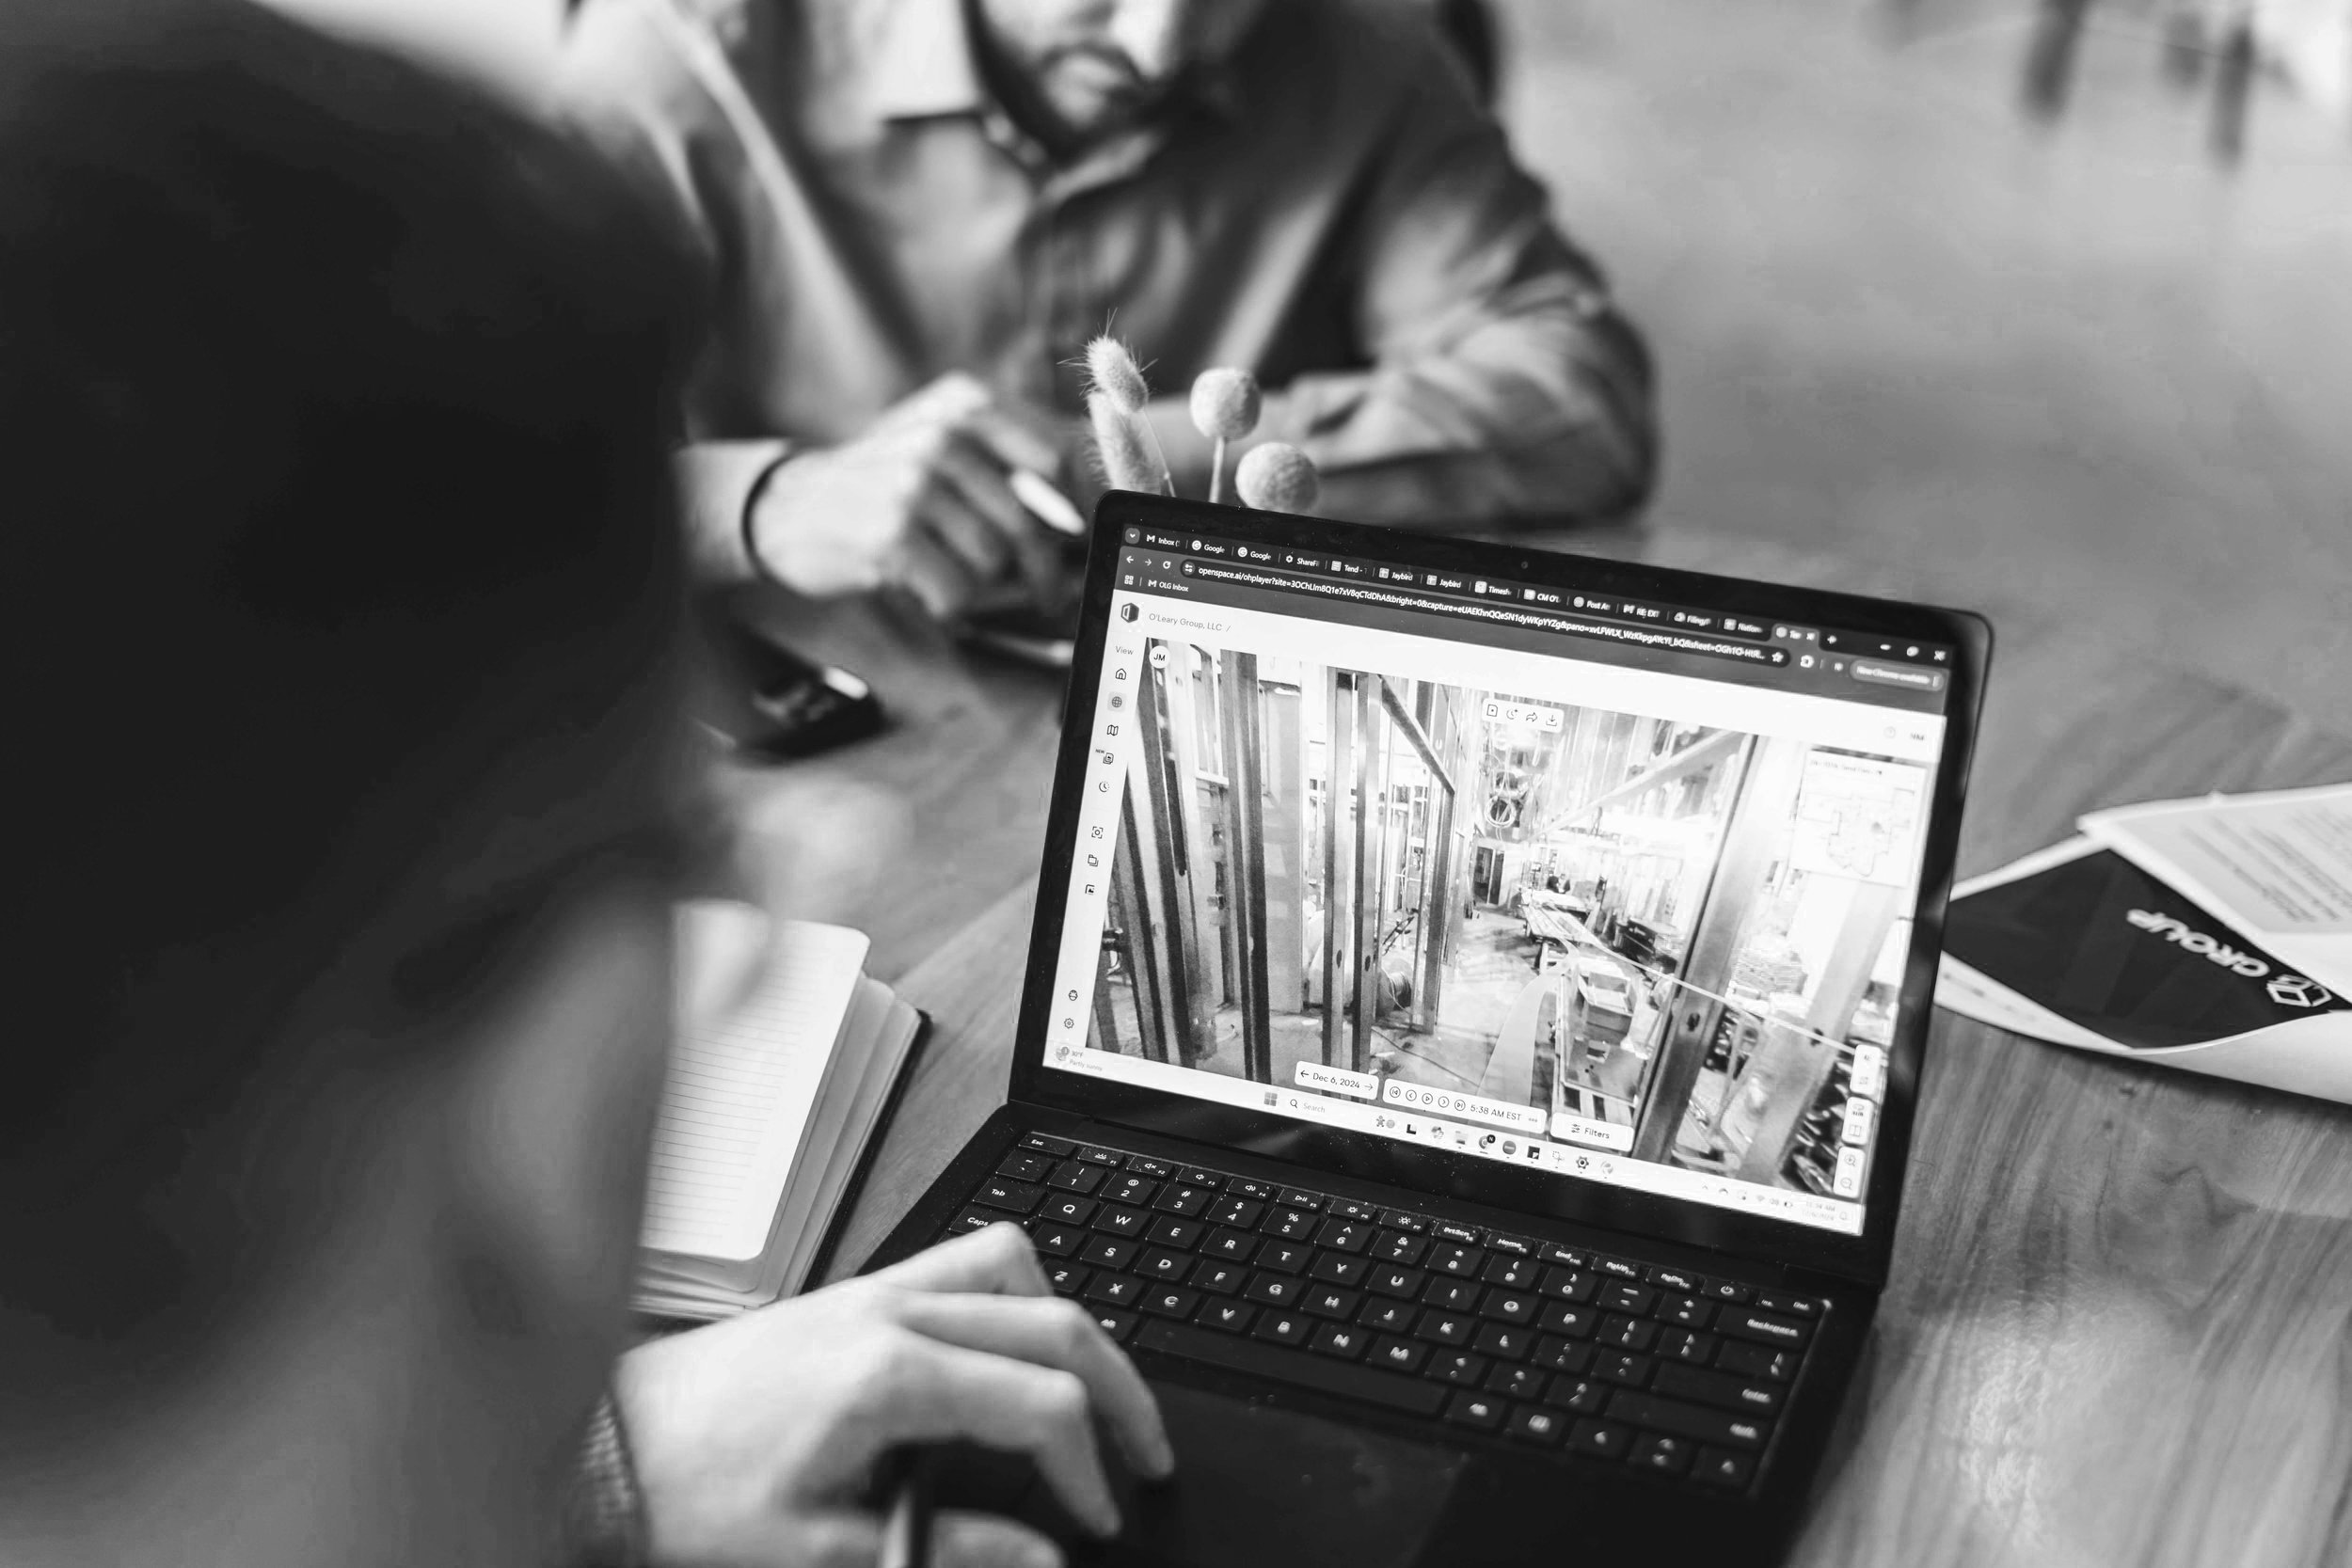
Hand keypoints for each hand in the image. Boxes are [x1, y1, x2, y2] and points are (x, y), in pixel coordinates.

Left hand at [614, 1222, 1174, 1567]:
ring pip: (1017, 1268)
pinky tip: (1013, 1345)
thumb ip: (945, 1553)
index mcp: (890, 1374)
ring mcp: (874, 1290)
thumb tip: (1039, 1560)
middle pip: (1056, 1321)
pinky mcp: (854, 1291)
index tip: (1098, 1518)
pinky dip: (1015, 1293)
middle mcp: (892, 1312)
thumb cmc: (692, 1495)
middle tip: (1146, 1456)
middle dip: (1120, 1392)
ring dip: (1072, 1325)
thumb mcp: (818, 1552)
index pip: (1041, 1404)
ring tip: (1093, 1392)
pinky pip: (964, 1258)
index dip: (1089, 1470)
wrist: (608, 1446)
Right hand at [748, 375, 1071, 620]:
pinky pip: (957, 589)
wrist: (793, 507)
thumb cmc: (888, 480)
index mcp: (967, 404)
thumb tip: (1101, 496)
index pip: (1060, 456)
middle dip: (1044, 571)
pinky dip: (951, 604)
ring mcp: (913, 483)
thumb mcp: (944, 438)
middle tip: (1050, 596)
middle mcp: (942, 435)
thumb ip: (1015, 451)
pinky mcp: (890, 533)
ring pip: (994, 560)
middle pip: (1030, 521)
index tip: (1094, 542)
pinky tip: (928, 590)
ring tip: (956, 576)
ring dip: (983, 586)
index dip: (1087, 508)